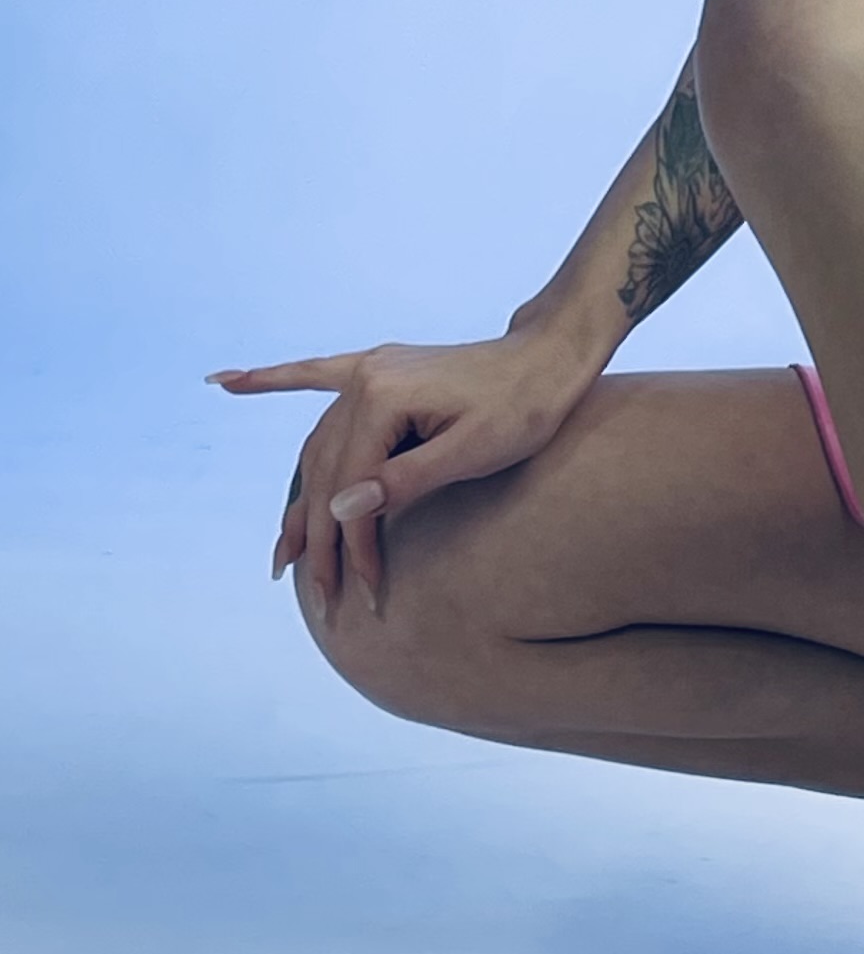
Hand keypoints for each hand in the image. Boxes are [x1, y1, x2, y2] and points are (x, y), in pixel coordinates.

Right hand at [209, 327, 596, 614]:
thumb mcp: (475, 452)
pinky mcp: (379, 371)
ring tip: (281, 553)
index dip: (353, 546)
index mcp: (383, 397)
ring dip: (298, 499)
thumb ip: (407, 480)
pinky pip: (313, 378)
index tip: (363, 592)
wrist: (551, 356)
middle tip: (321, 597)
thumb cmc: (525, 408)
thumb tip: (340, 509)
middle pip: (326, 472)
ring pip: (318, 447)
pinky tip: (224, 382)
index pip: (350, 488)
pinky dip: (270, 380)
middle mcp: (365, 379)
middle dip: (321, 539)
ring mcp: (369, 372)